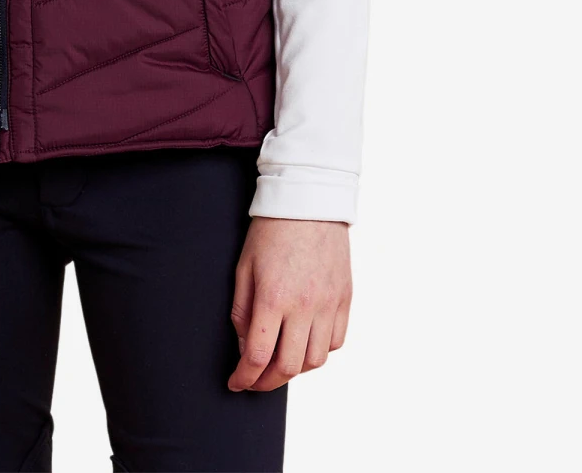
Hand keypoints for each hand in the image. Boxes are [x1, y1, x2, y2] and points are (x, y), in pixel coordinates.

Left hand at [228, 217, 351, 391]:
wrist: (309, 200)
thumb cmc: (270, 231)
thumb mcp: (244, 266)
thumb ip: (242, 311)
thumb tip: (246, 348)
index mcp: (273, 297)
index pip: (258, 355)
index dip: (244, 377)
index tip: (236, 382)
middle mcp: (305, 305)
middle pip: (289, 367)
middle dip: (267, 382)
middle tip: (254, 381)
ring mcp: (329, 304)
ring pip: (316, 360)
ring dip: (295, 369)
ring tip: (279, 362)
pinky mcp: (345, 299)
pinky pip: (336, 342)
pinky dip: (319, 352)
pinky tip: (304, 344)